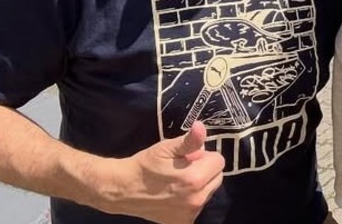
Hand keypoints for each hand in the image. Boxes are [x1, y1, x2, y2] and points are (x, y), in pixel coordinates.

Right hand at [98, 121, 224, 223]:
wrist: (123, 189)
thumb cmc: (145, 166)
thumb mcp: (166, 148)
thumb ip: (189, 141)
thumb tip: (202, 127)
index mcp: (194, 179)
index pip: (219, 161)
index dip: (204, 155)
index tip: (189, 157)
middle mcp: (196, 200)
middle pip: (217, 177)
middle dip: (204, 170)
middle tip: (183, 168)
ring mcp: (190, 214)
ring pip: (208, 192)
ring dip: (199, 185)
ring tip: (177, 181)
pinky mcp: (183, 223)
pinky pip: (198, 206)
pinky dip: (191, 199)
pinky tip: (175, 195)